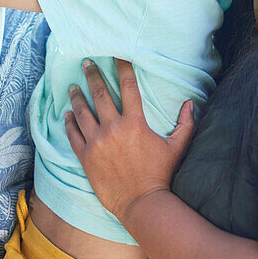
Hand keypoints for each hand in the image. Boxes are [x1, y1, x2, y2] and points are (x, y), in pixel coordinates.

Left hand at [65, 58, 194, 229]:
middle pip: (100, 94)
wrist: (142, 204)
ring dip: (76, 97)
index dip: (122, 67)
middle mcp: (113, 128)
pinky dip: (69, 122)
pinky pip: (73, 134)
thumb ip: (185, 124)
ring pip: (82, 112)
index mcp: (135, 123)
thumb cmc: (161, 175)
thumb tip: (190, 103)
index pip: (128, 86)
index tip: (115, 54)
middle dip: (92, 75)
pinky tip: (67, 114)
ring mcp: (96, 142)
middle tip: (86, 63)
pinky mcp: (85, 157)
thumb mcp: (177, 148)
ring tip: (73, 87)